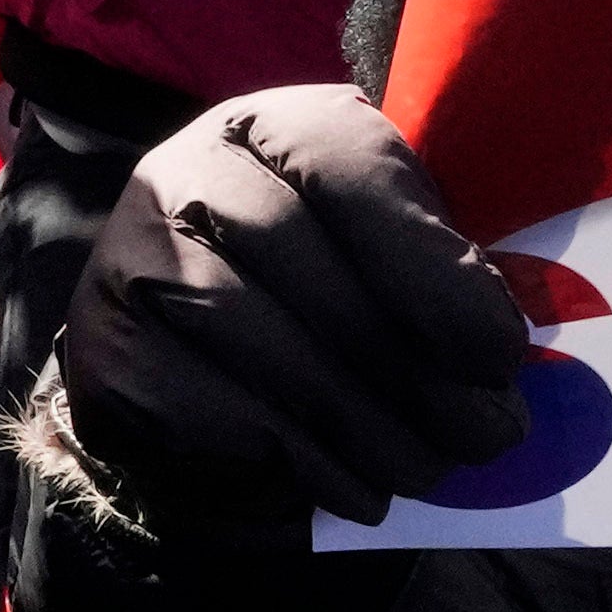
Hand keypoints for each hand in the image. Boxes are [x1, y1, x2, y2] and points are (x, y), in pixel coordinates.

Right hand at [51, 87, 539, 550]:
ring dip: (366, 425)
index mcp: (269, 125)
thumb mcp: (383, 250)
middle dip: (410, 363)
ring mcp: (129, 260)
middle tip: (490, 433)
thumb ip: (440, 268)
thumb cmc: (324, 294)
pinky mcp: (108, 354)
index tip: (499, 350)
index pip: (343, 163)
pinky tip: (358, 486)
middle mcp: (184, 172)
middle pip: (298, 258)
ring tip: (430, 468)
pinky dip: (306, 463)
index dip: (427, 262)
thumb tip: (504, 354)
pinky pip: (217, 413)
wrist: (194, 360)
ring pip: (258, 341)